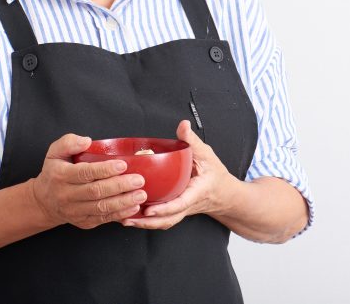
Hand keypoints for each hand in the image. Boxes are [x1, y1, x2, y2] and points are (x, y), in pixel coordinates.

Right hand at [30, 133, 147, 229]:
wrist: (44, 201)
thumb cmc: (55, 172)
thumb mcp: (54, 152)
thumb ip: (69, 142)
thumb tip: (86, 141)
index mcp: (61, 176)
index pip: (85, 173)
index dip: (104, 170)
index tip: (123, 165)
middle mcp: (67, 195)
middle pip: (96, 192)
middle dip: (120, 186)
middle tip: (139, 180)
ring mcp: (75, 211)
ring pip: (101, 208)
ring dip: (123, 202)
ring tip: (141, 195)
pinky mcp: (84, 222)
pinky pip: (103, 219)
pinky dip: (120, 214)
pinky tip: (133, 208)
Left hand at [121, 120, 238, 229]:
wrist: (224, 193)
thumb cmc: (215, 174)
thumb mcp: (206, 154)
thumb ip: (192, 140)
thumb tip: (183, 125)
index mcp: (196, 192)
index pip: (180, 204)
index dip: (164, 209)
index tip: (149, 210)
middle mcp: (188, 205)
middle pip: (168, 219)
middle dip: (148, 222)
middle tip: (129, 217)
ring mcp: (182, 211)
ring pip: (164, 222)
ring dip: (144, 224)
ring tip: (125, 220)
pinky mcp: (176, 211)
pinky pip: (163, 220)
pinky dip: (147, 221)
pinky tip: (132, 217)